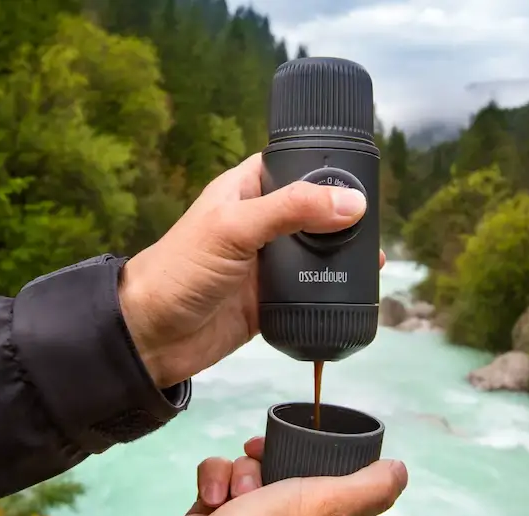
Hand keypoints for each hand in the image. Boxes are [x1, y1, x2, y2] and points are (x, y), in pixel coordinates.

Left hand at [119, 153, 386, 387]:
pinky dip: (332, 291)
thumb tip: (352, 202)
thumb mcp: (235, 228)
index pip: (292, 164)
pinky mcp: (271, 299)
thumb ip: (291, 211)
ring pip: (315, 253)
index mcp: (245, 190)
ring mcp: (266, 263)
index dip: (324, 167)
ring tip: (376, 259)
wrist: (151, 337)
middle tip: (376, 224)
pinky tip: (357, 290)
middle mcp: (259, 222)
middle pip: (312, 211)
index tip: (363, 174)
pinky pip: (310, 290)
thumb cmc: (180, 270)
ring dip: (342, 256)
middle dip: (342, 217)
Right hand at [143, 439, 408, 515]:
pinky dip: (214, 479)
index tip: (321, 440)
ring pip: (255, 467)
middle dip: (276, 455)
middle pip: (296, 468)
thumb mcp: (327, 507)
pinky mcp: (218, 513)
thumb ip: (369, 488)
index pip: (350, 487)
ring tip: (236, 492)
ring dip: (241, 470)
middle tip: (263, 454)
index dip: (339, 460)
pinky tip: (211, 498)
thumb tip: (400, 471)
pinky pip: (221, 476)